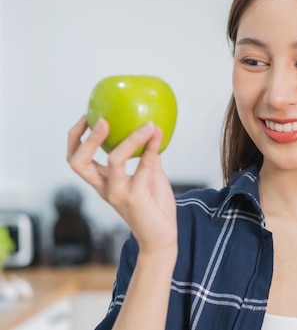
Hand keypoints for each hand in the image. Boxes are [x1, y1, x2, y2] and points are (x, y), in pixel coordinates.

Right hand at [67, 116, 177, 255]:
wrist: (161, 237)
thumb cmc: (154, 207)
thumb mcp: (149, 177)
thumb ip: (147, 156)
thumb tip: (152, 130)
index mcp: (103, 183)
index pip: (77, 160)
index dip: (76, 138)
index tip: (86, 117)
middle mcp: (105, 188)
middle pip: (79, 162)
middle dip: (85, 139)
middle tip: (101, 120)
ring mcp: (118, 193)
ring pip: (114, 160)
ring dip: (130, 139)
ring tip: (145, 124)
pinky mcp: (136, 197)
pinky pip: (144, 167)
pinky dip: (151, 148)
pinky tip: (158, 135)